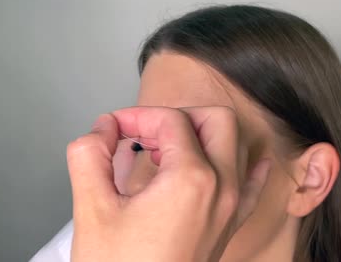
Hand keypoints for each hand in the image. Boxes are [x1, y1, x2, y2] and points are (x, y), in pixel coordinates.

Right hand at [66, 106, 271, 261]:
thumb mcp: (91, 209)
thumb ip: (89, 155)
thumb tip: (103, 128)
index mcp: (190, 178)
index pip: (171, 120)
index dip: (137, 116)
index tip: (114, 128)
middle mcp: (221, 187)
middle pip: (217, 120)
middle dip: (179, 116)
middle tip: (145, 133)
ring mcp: (230, 207)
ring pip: (236, 145)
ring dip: (204, 134)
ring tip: (167, 148)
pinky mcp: (229, 225)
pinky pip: (251, 183)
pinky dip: (242, 163)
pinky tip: (226, 160)